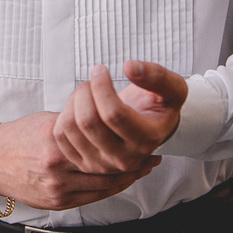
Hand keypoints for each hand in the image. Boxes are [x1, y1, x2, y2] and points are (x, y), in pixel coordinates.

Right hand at [0, 112, 159, 210]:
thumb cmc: (19, 137)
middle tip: (151, 159)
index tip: (142, 141)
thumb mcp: (48, 122)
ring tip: (141, 170)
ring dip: (125, 179)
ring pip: (102, 187)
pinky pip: (90, 198)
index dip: (125, 145)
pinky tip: (119, 183)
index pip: (100, 144)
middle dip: (132, 165)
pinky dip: (108, 190)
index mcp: (56, 141)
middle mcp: (58, 167)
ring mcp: (57, 188)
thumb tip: (103, 121)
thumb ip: (75, 126)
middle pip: (106, 169)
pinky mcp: (55, 202)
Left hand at [52, 60, 187, 174]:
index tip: (101, 70)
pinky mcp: (82, 163)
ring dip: (73, 101)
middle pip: (89, 122)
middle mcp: (124, 158)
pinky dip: (63, 114)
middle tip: (92, 81)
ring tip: (86, 93)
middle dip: (85, 91)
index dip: (101, 86)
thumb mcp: (173, 89)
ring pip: (71, 127)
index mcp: (147, 140)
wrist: (148, 128)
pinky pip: (60, 135)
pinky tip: (78, 108)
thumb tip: (130, 67)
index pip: (113, 114)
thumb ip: (158, 76)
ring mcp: (101, 164)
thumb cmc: (158, 106)